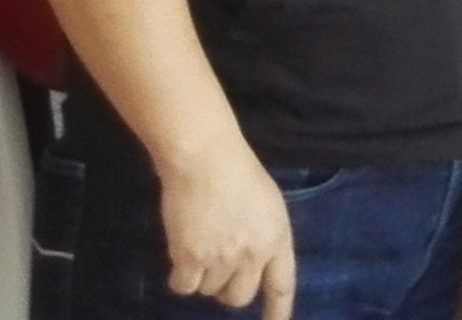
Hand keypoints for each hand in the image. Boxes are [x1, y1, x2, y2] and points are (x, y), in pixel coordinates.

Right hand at [157, 144, 297, 317]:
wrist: (205, 158)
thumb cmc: (237, 171)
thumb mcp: (267, 204)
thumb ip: (262, 236)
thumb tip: (250, 264)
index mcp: (277, 238)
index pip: (281, 285)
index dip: (278, 311)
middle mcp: (253, 254)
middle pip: (239, 297)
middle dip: (226, 289)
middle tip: (215, 268)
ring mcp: (222, 258)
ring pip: (208, 290)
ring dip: (201, 275)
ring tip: (198, 241)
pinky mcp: (192, 258)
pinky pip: (184, 287)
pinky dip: (179, 276)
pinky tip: (180, 255)